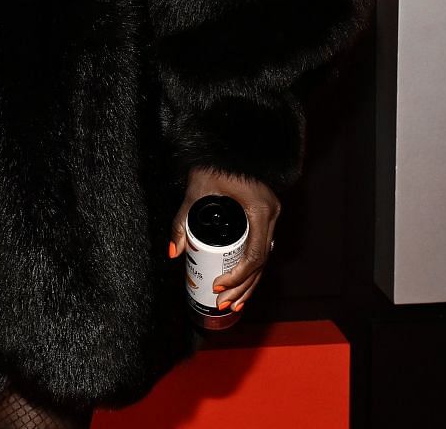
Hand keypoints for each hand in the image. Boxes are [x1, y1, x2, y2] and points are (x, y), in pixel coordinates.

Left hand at [169, 168, 279, 326]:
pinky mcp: (265, 214)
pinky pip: (262, 246)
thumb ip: (182, 222)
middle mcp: (271, 213)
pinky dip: (253, 266)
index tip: (217, 286)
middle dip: (243, 286)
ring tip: (234, 302)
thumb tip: (174, 252)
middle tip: (223, 302)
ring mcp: (271, 214)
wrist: (227, 142)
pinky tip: (243, 282)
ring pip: (264, 256)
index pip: (254, 254)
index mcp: (260, 209)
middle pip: (261, 261)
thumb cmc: (213, 163)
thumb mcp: (195, 192)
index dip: (238, 276)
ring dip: (250, 281)